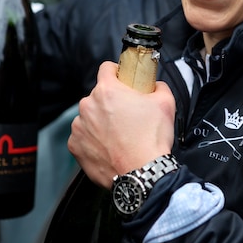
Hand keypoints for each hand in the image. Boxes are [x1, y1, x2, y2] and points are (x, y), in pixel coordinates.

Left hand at [68, 62, 176, 188]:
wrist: (143, 173)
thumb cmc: (151, 139)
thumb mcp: (166, 103)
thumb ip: (158, 86)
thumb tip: (155, 85)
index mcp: (107, 91)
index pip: (106, 68)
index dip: (117, 72)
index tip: (122, 80)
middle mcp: (88, 106)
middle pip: (98, 96)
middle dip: (111, 102)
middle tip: (128, 116)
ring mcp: (79, 127)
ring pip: (90, 117)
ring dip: (101, 122)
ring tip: (119, 135)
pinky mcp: (75, 146)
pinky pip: (83, 137)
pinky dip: (94, 140)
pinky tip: (109, 147)